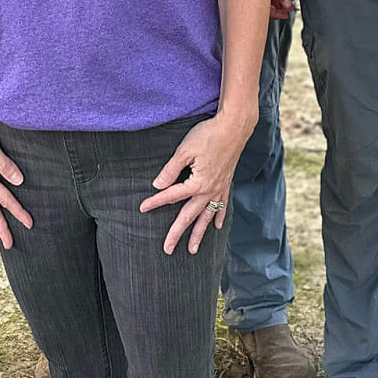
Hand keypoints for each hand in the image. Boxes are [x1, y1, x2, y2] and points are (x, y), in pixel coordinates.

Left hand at [139, 112, 250, 254]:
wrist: (234, 128)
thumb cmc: (208, 135)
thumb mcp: (185, 150)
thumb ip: (171, 170)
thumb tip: (158, 185)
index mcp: (197, 183)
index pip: (171, 195)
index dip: (155, 202)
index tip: (142, 208)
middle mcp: (209, 191)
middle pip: (189, 216)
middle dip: (177, 233)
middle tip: (167, 249)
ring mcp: (219, 189)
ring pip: (207, 217)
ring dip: (199, 234)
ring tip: (192, 250)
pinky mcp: (226, 184)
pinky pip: (222, 206)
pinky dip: (219, 217)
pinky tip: (217, 227)